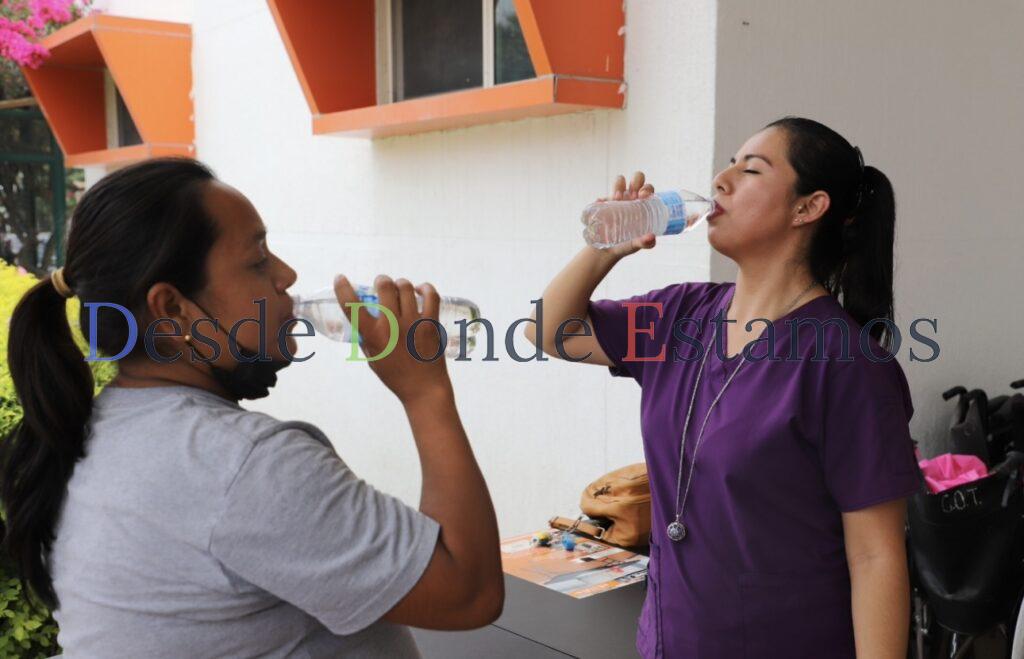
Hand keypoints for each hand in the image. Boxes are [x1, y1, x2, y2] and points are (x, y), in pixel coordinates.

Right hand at [334, 274, 451, 405]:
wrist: (423, 388)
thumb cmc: (395, 376)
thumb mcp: (372, 359)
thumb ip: (366, 339)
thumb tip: (361, 323)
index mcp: (373, 335)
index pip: (352, 305)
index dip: (343, 288)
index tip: (340, 278)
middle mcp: (392, 324)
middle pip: (385, 286)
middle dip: (381, 281)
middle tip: (382, 284)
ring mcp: (414, 322)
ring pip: (406, 287)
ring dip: (400, 284)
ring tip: (400, 289)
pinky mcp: (432, 322)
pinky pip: (431, 295)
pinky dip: (425, 288)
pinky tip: (420, 291)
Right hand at [593, 171, 657, 258]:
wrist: (604, 251)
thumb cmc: (624, 245)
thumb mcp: (635, 246)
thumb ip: (645, 243)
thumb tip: (651, 237)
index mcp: (642, 205)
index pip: (648, 189)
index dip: (647, 188)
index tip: (642, 196)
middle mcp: (630, 198)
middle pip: (637, 179)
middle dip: (637, 180)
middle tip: (634, 194)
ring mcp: (616, 199)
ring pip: (620, 180)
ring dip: (619, 184)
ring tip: (617, 199)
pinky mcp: (602, 204)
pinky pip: (601, 198)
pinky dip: (601, 200)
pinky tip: (601, 205)